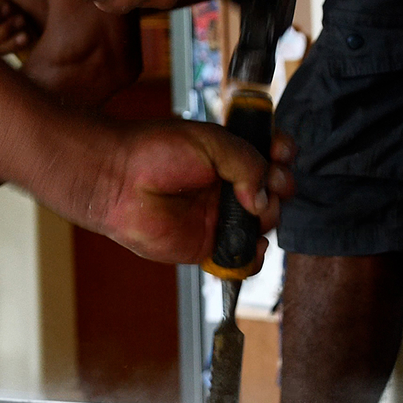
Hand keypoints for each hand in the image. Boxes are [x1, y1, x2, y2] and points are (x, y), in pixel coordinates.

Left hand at [89, 122, 295, 265]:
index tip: (280, 152)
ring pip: (263, 225)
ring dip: (269, 218)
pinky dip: (254, 257)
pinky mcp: (206, 246)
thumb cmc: (156, 152)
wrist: (119, 179)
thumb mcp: (211, 142)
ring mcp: (219, 218)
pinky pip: (241, 259)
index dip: (282, 155)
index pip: (271, 156)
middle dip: (281, 186)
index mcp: (230, 158)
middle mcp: (228, 188)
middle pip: (274, 193)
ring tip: (253, 210)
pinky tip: (253, 245)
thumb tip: (263, 197)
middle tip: (271, 182)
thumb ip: (247, 163)